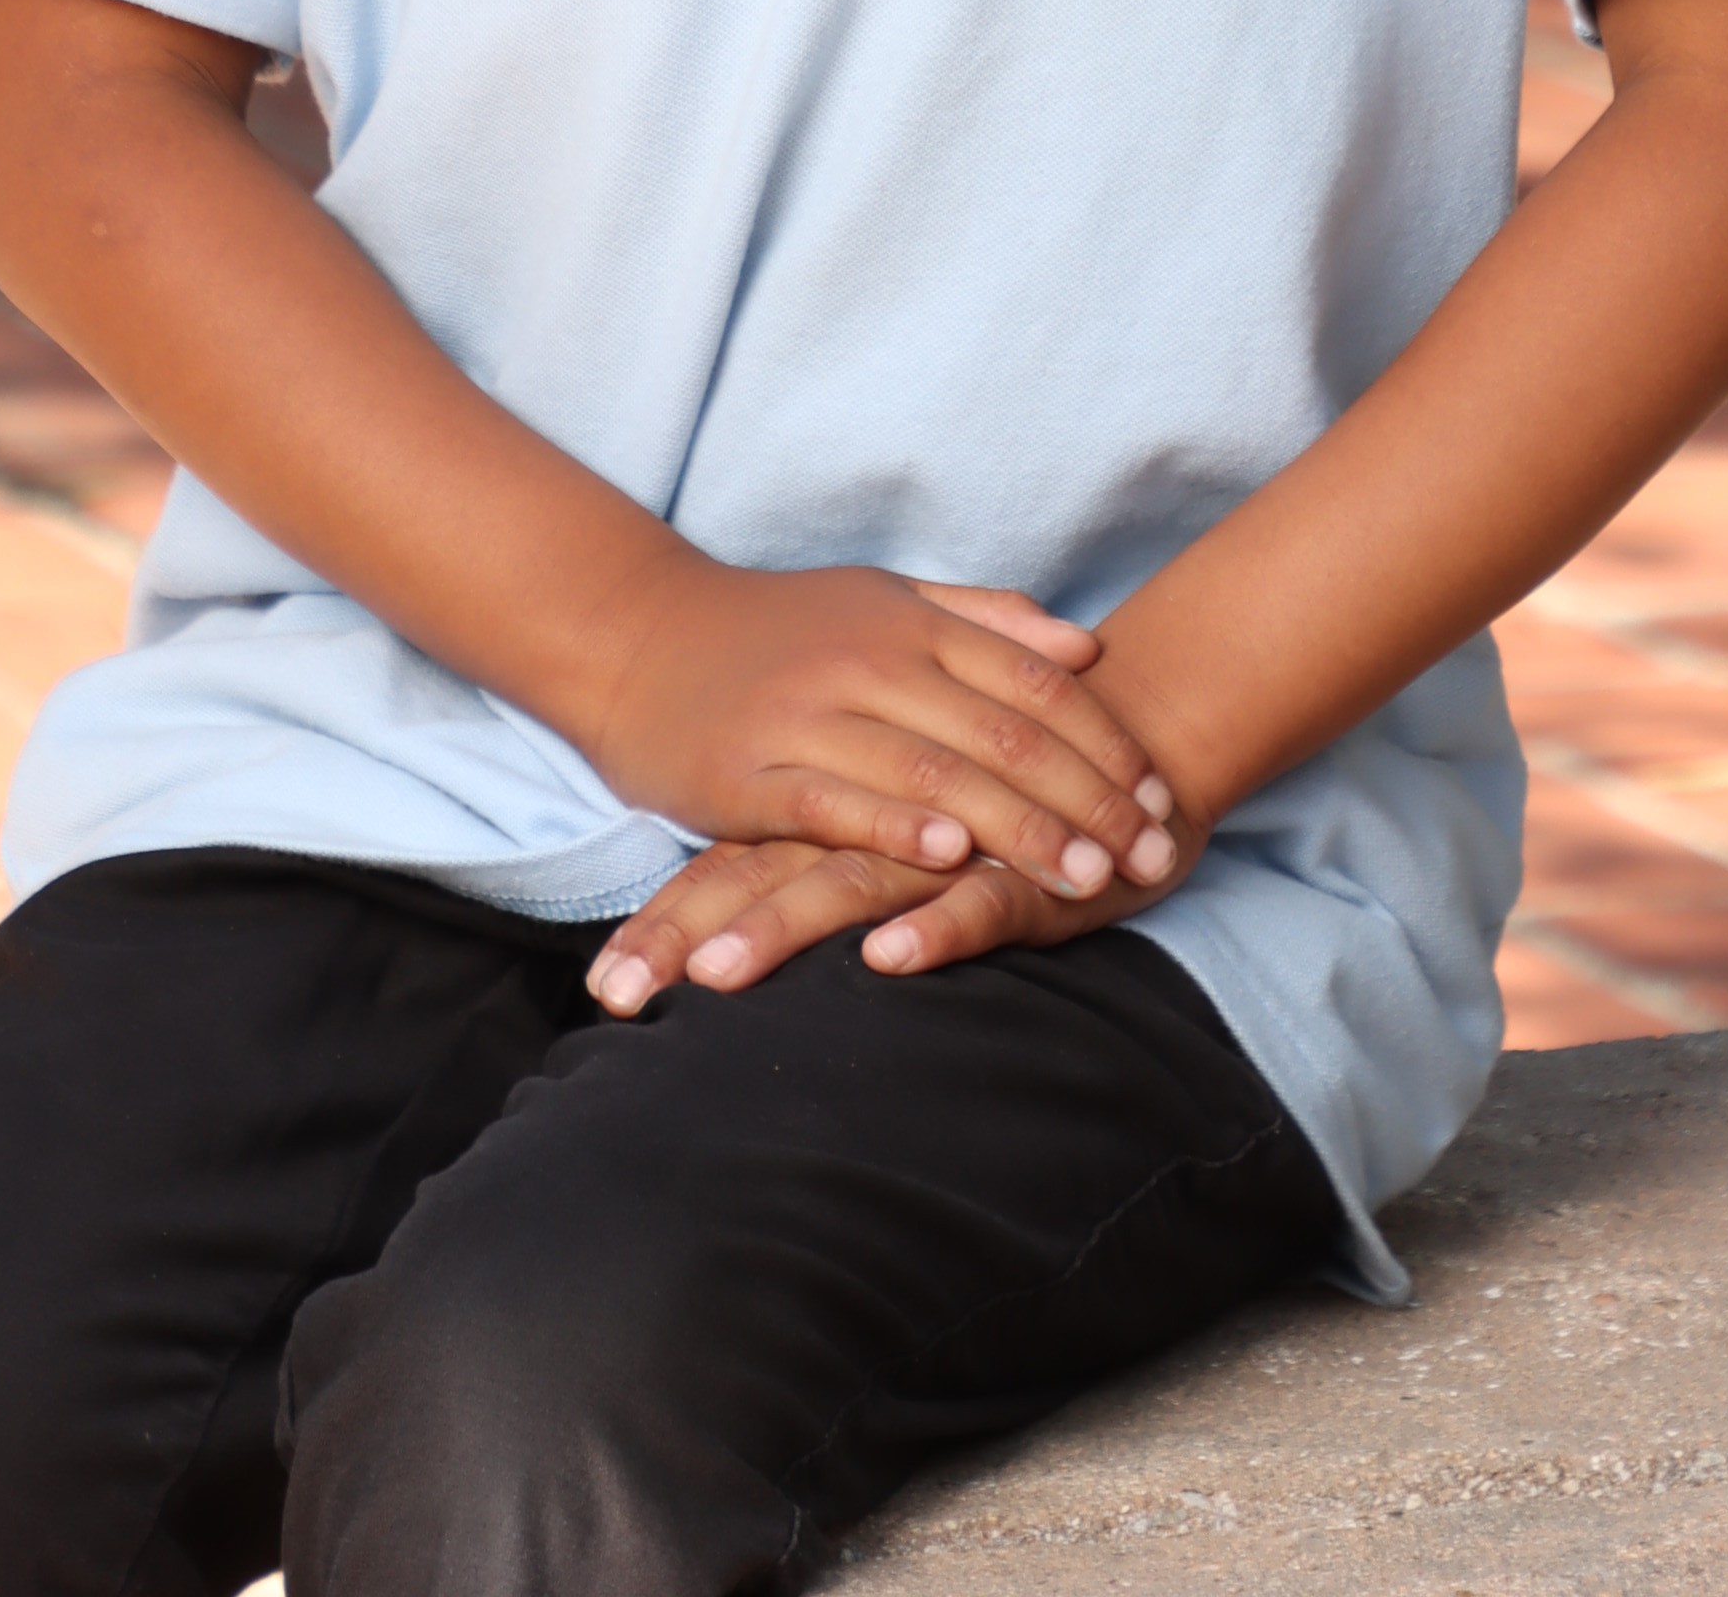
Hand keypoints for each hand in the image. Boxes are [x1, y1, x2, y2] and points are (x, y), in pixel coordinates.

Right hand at [585, 562, 1176, 906]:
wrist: (636, 635)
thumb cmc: (773, 628)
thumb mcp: (882, 599)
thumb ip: (983, 619)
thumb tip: (1081, 651)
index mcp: (907, 620)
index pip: (1030, 681)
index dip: (1101, 741)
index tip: (1157, 796)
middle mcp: (868, 660)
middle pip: (999, 732)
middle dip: (1083, 799)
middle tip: (1146, 856)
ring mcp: (809, 714)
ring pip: (933, 769)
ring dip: (1018, 827)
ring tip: (1083, 877)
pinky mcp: (751, 772)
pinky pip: (835, 800)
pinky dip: (896, 824)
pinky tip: (950, 854)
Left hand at [588, 797, 1198, 1018]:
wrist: (1128, 730)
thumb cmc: (992, 789)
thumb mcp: (895, 822)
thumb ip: (823, 854)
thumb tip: (724, 925)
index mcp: (834, 809)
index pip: (731, 867)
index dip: (667, 923)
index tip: (599, 991)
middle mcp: (875, 822)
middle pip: (764, 879)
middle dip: (689, 938)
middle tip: (620, 996)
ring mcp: (948, 842)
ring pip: (850, 885)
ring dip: (780, 932)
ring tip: (715, 982)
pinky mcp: (1023, 869)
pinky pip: (975, 900)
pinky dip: (933, 926)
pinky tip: (888, 959)